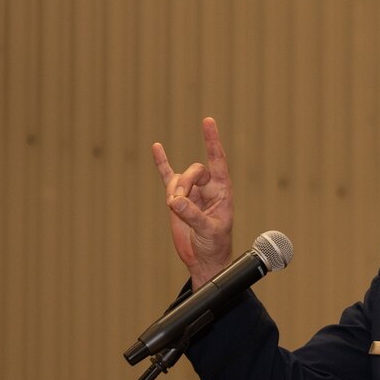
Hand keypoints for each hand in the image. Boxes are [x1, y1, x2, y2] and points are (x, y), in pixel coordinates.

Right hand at [154, 117, 233, 288]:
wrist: (203, 258)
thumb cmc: (214, 244)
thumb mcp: (208, 230)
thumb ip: (192, 215)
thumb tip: (176, 200)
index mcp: (222, 190)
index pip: (218, 161)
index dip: (213, 142)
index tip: (207, 122)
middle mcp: (208, 187)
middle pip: (194, 171)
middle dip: (184, 184)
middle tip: (177, 203)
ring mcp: (192, 191)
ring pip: (178, 178)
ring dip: (174, 190)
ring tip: (173, 207)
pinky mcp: (178, 198)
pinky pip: (168, 176)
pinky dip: (162, 163)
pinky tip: (157, 148)